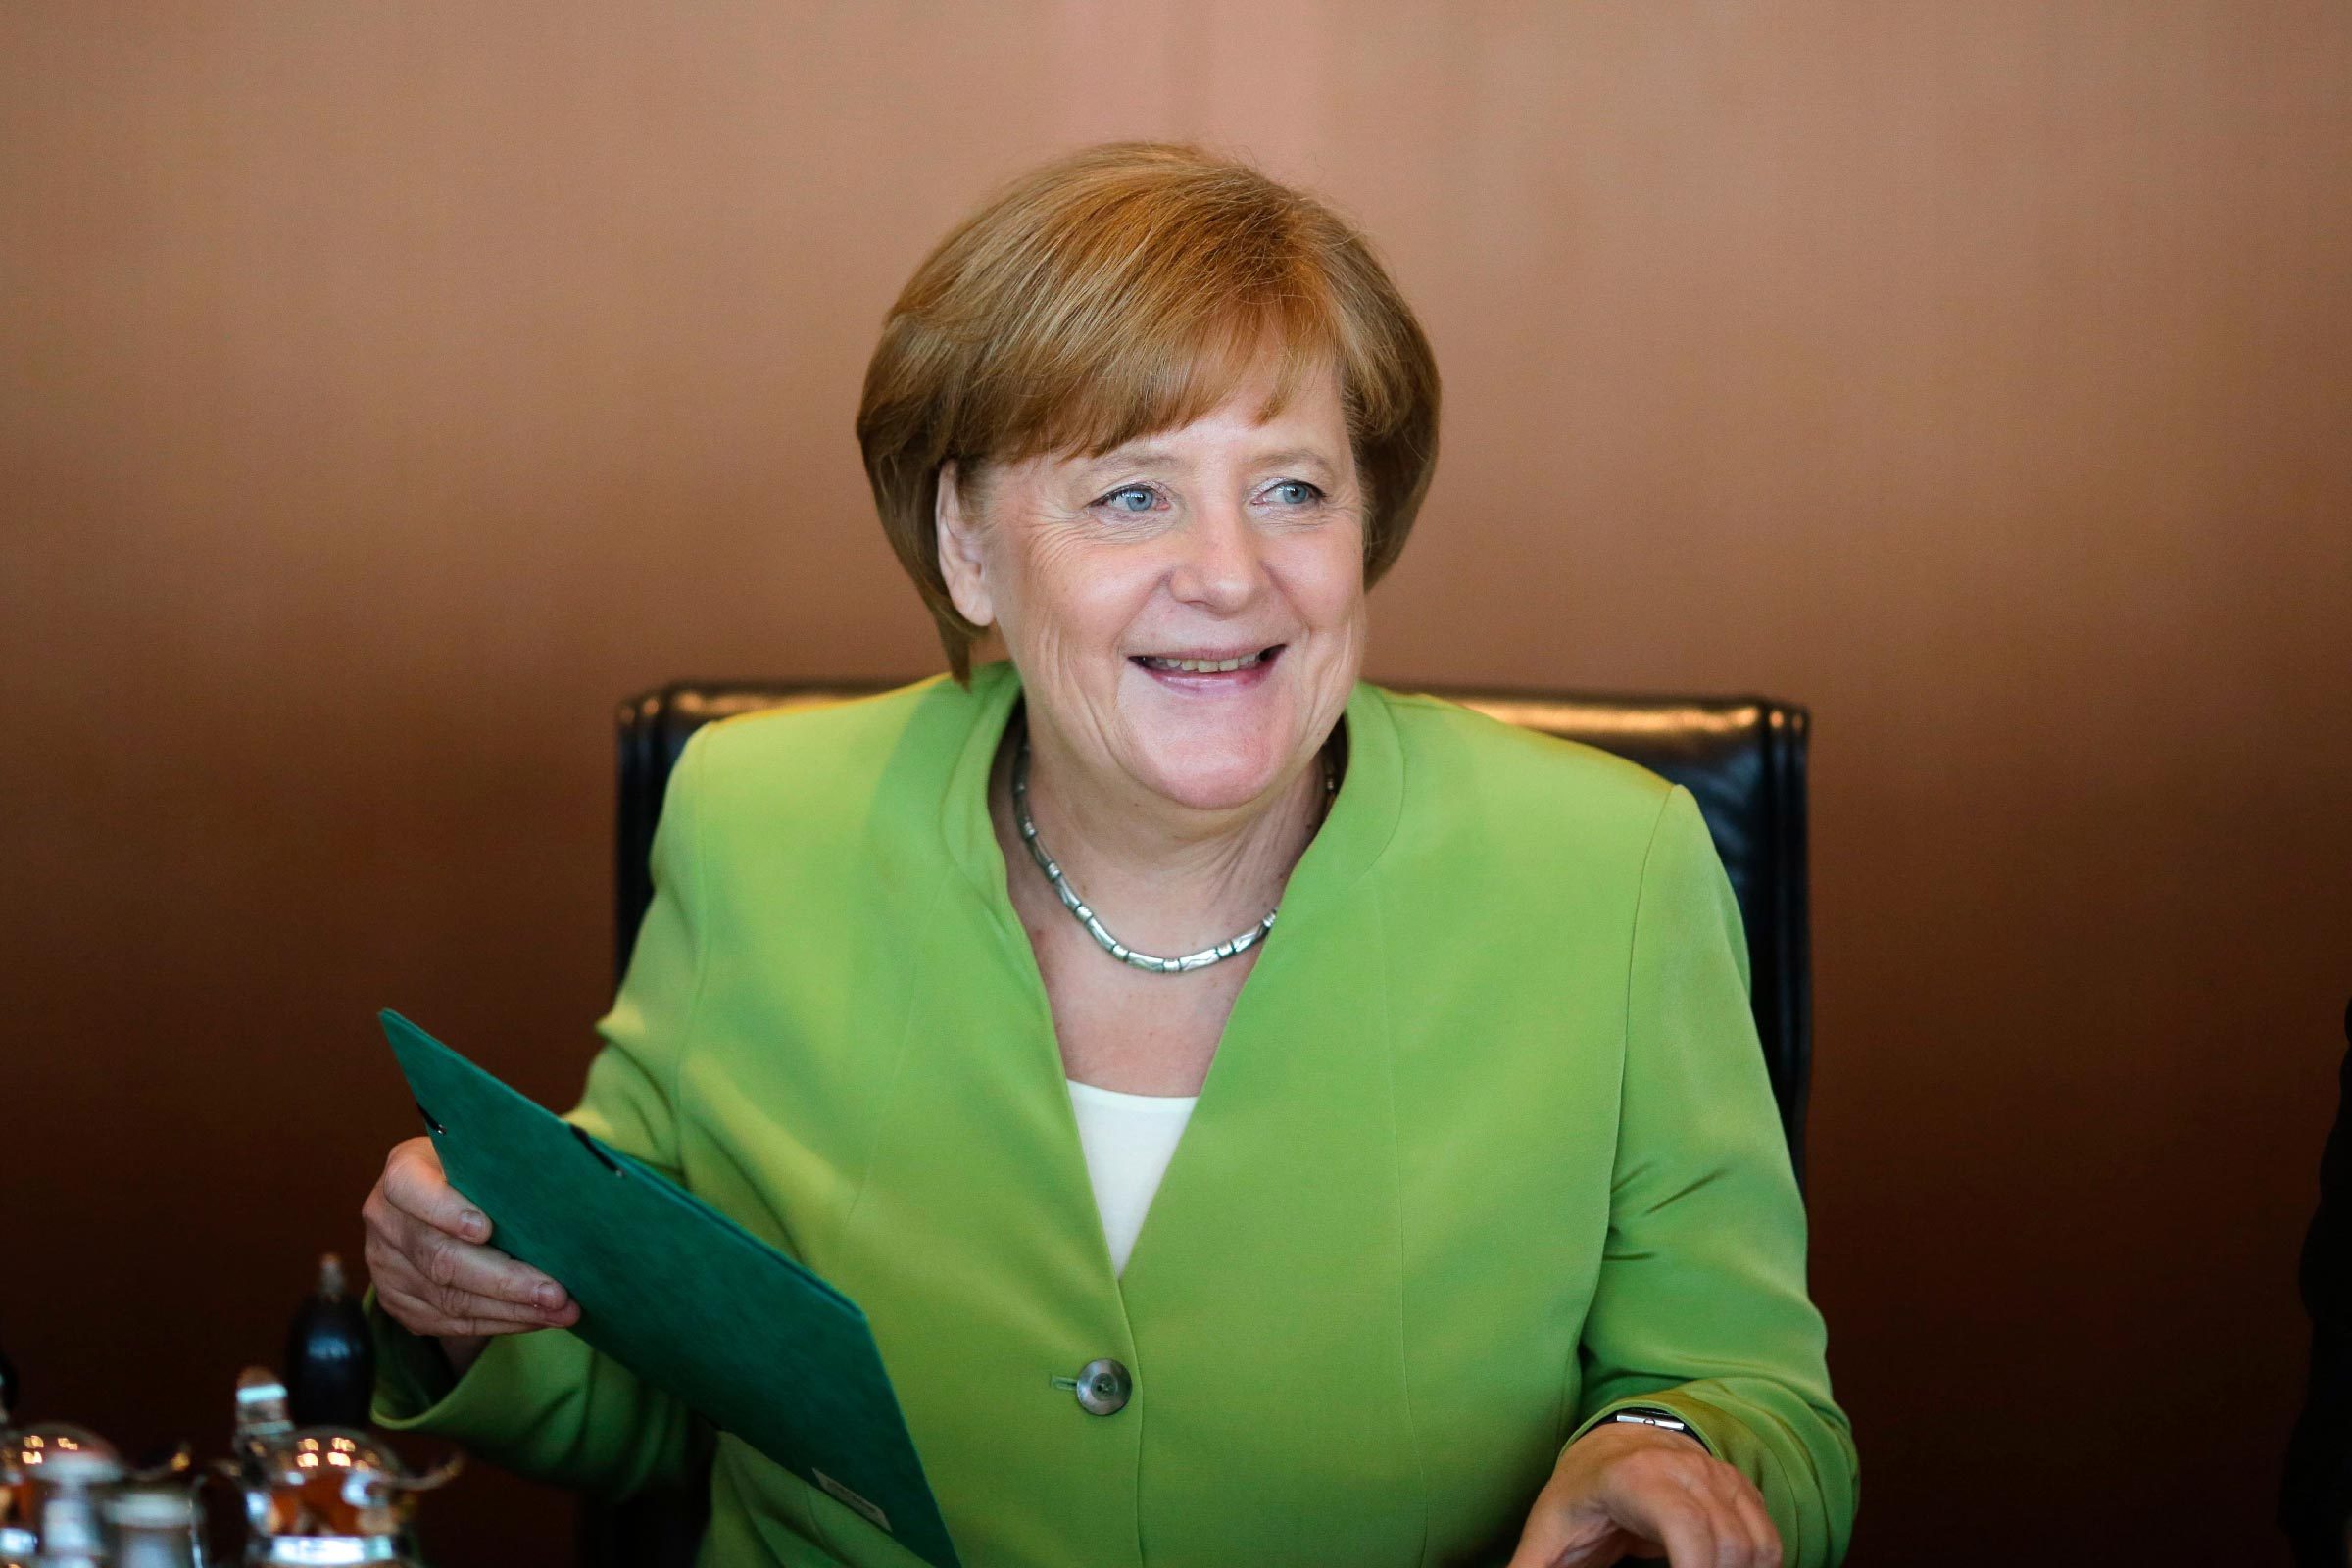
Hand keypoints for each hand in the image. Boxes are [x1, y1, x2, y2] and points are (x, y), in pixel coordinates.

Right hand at [361, 1136, 579, 1370]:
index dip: (447, 1210)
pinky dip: (498, 1322)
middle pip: (441, 1257)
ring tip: (561, 1310)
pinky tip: (536, 1318)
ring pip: (449, 1297)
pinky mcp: (399, 1303)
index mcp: (402, 1173)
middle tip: (555, 1292)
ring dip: (511, 1309)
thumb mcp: (481, 1158)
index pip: (411, 1188)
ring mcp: (387, 1267)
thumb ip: (505, 1167)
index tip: (487, 1228)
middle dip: (505, 1279)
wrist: (439, 1205)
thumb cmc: (474, 1174)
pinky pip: (449, 1322)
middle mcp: (386, 1220)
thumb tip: (564, 1185)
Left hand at [1505, 1420, 1779, 1567]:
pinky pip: (1766, 1536)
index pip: (1685, 1527)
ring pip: (1754, 1542)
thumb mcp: (1545, 1537)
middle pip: (1725, 1542)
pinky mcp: (1737, 1486)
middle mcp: (1681, 1468)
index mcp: (1633, 1479)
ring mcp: (1714, 1474)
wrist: (1606, 1448)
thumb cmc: (1575, 1498)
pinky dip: (1759, 1565)